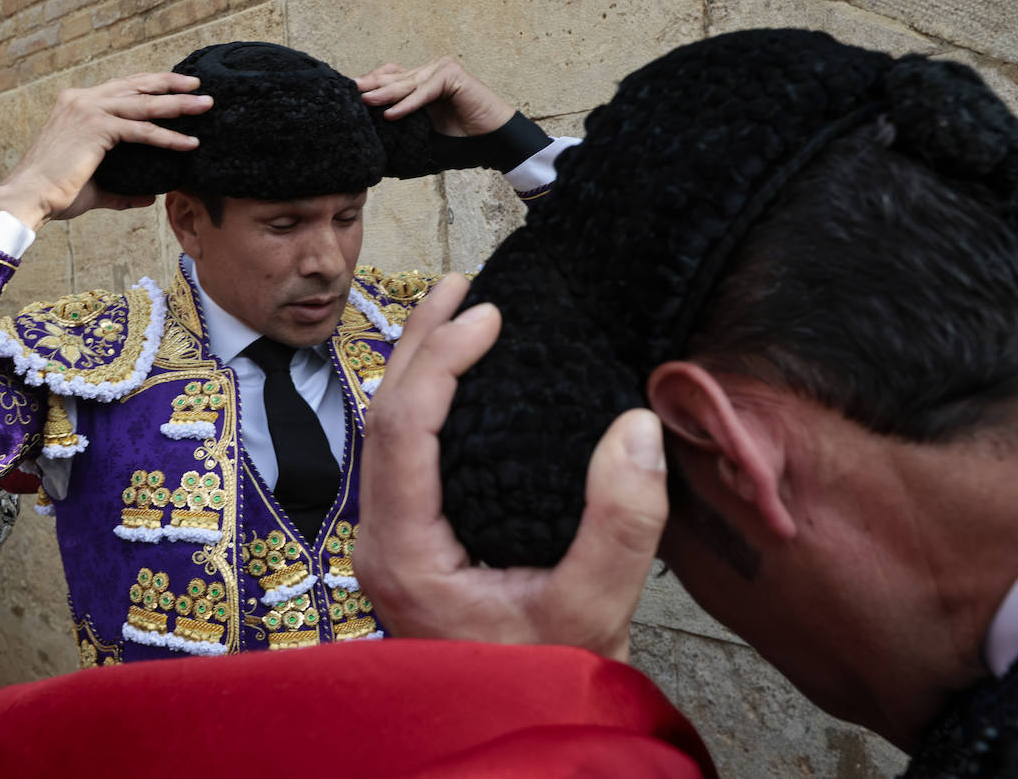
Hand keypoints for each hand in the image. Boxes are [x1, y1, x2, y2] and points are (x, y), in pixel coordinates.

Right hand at [0, 73, 213, 229]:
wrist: (28, 197)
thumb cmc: (55, 193)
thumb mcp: (95, 185)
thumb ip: (123, 190)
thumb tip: (149, 198)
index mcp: (76, 103)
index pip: (122, 87)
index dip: (150, 85)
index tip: (176, 85)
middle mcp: (81, 99)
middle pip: (136, 86)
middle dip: (170, 84)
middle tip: (198, 86)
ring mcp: (87, 109)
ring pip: (144, 104)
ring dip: (178, 104)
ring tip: (205, 105)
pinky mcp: (96, 127)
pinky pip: (141, 130)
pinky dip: (167, 136)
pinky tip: (189, 142)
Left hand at [355, 274, 668, 661]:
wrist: (525, 730)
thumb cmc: (549, 679)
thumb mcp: (595, 611)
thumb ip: (620, 525)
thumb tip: (635, 428)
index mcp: (407, 555)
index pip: (403, 430)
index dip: (441, 361)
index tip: (490, 318)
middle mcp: (385, 541)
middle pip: (382, 417)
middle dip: (421, 342)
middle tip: (466, 287)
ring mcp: (393, 539)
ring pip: (387, 431)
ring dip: (420, 365)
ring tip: (456, 308)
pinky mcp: (414, 538)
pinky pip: (406, 451)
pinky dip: (431, 400)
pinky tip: (462, 375)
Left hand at [356, 57, 515, 136]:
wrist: (491, 141)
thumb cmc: (460, 139)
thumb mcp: (423, 133)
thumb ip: (402, 128)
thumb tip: (374, 146)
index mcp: (420, 83)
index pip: (390, 77)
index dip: (370, 83)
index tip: (348, 94)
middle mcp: (429, 72)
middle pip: (394, 77)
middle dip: (371, 85)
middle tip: (349, 92)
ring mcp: (441, 70)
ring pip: (407, 83)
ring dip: (385, 93)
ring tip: (365, 101)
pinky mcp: (453, 75)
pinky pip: (425, 90)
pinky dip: (409, 103)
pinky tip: (392, 113)